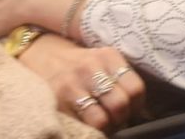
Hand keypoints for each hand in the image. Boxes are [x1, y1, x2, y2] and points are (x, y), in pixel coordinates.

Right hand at [19, 33, 147, 132]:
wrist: (40, 54)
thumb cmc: (78, 62)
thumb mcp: (102, 60)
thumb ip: (120, 78)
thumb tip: (143, 109)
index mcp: (108, 56)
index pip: (135, 88)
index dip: (137, 106)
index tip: (132, 111)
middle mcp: (90, 68)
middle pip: (120, 104)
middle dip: (121, 119)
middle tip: (117, 120)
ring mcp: (71, 85)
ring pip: (101, 119)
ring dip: (105, 128)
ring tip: (103, 124)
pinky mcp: (56, 101)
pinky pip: (80, 125)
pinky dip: (88, 129)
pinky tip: (87, 123)